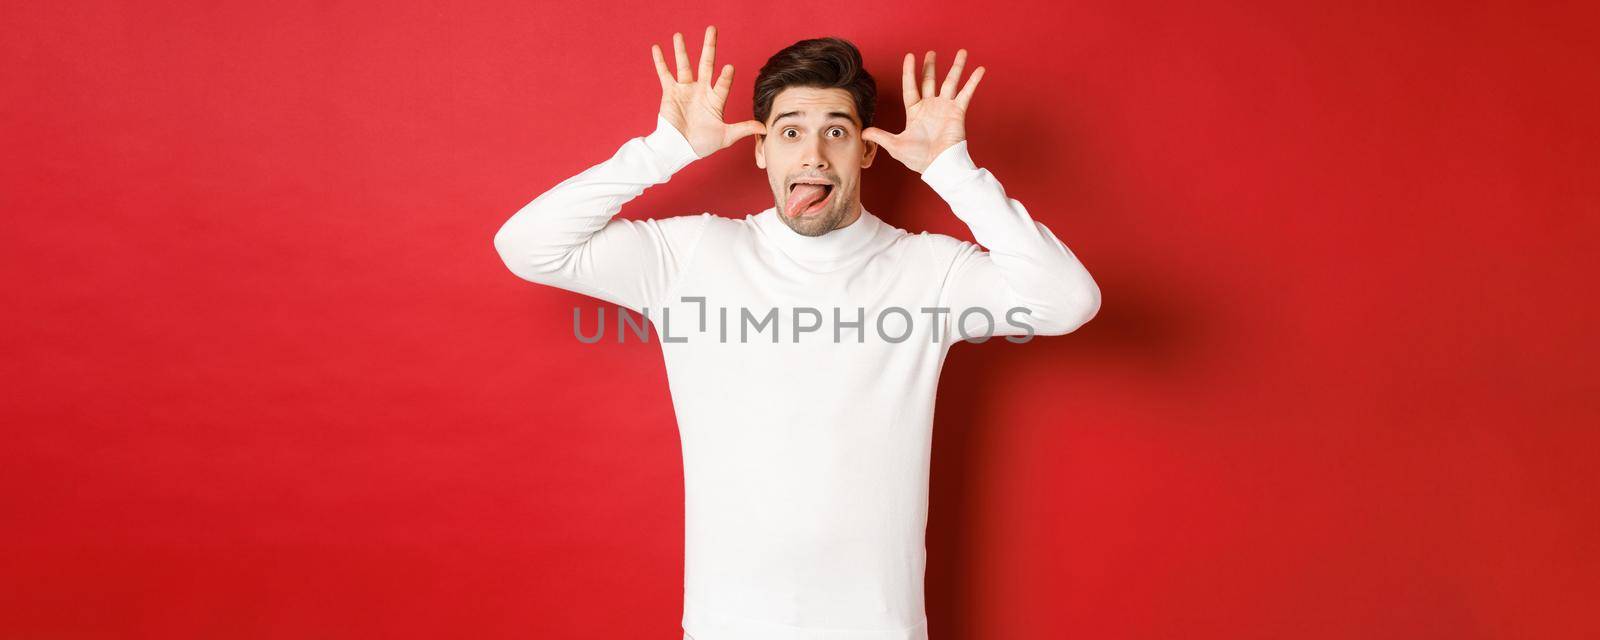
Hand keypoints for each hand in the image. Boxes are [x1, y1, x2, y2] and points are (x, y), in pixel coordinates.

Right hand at [652, 26, 765, 157]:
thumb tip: (765, 127)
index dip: (726, 77)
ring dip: (681, 50)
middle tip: (712, 29)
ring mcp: (685, 90)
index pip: (723, 83)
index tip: (729, 68)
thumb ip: (744, 128)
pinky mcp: (671, 93)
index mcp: (715, 100)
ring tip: (679, 35)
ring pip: (684, 65)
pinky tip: (657, 47)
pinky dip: (660, 61)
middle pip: (706, 64)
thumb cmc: (702, 144)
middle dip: (710, 47)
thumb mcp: (726, 136)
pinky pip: (664, 74)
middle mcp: (701, 91)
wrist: (679, 149)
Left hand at [862, 50, 984, 173]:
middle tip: (931, 52)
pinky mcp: (958, 111)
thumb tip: (863, 133)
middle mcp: (930, 107)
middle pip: (930, 81)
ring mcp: (945, 108)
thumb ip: (880, 136)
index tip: (909, 56)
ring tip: (962, 52)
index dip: (909, 72)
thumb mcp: (895, 146)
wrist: (939, 165)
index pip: (910, 87)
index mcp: (915, 112)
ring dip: (956, 67)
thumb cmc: (918, 158)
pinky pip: (966, 93)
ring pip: (950, 82)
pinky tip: (979, 69)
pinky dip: (973, 81)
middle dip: (930, 66)